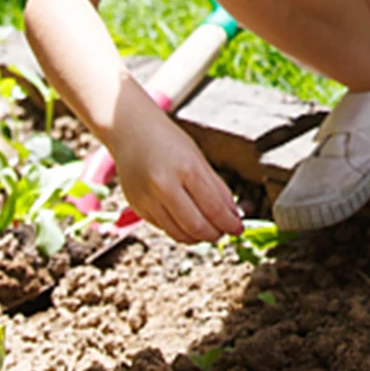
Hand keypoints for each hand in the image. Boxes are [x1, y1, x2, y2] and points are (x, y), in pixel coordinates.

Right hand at [112, 107, 244, 244]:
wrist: (131, 132)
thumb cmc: (169, 141)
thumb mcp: (198, 158)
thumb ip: (216, 187)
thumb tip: (233, 214)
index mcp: (187, 169)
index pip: (213, 208)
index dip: (229, 224)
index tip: (238, 230)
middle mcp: (165, 187)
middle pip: (196, 226)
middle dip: (215, 235)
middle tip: (224, 233)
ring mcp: (148, 200)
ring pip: (178, 233)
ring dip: (197, 238)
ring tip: (209, 232)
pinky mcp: (137, 208)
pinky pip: (163, 228)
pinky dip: (179, 230)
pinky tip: (188, 224)